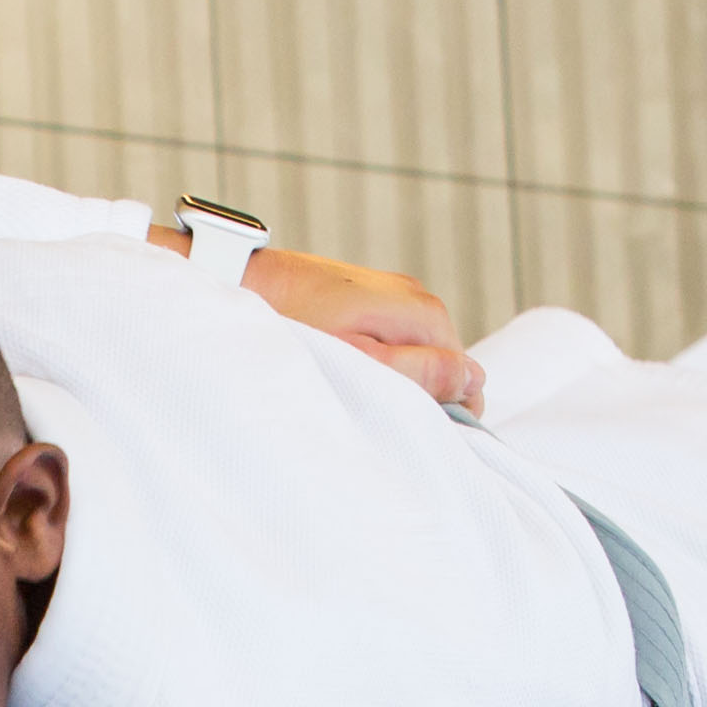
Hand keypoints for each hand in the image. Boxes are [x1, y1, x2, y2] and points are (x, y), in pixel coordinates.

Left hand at [232, 243, 482, 410]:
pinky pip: (385, 338)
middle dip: (417, 393)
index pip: (468, 380)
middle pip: (441, 365)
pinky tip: (338, 366)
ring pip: (412, 352)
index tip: (403, 425)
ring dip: (391, 376)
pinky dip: (370, 359)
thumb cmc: (292, 329)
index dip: (444, 411)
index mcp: (426, 314)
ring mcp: (388, 290)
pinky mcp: (359, 292)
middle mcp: (416, 295)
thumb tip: (474, 381)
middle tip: (368, 407)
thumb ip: (422, 373)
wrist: (233, 281)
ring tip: (348, 386)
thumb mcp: (362, 363)